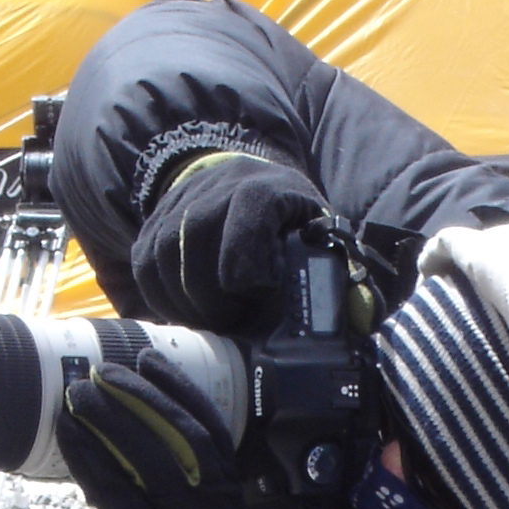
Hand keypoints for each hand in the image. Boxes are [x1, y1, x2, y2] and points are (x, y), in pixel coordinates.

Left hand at [56, 351, 261, 508]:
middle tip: (101, 371)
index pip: (210, 430)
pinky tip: (66, 433)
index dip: (179, 389)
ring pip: (144, 461)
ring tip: (76, 394)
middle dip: (139, 397)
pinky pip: (110, 490)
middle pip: (179, 438)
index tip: (148, 358)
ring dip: (106, 420)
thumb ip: (190, 483)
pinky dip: (85, 456)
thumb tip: (154, 416)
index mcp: (230, 502)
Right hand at [130, 151, 326, 328]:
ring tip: (210, 324)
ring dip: (184, 302)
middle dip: (213, 295)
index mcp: (266, 186)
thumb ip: (341, 274)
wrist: (244, 184)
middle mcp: (217, 183)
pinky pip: (144, 264)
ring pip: (163, 254)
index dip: (247, 264)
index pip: (247, 213)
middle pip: (197, 238)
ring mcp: (179, 200)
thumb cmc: (291, 228)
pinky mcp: (153, 221)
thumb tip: (364, 317)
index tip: (260, 291)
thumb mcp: (321, 240)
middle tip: (231, 324)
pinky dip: (161, 298)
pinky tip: (184, 315)